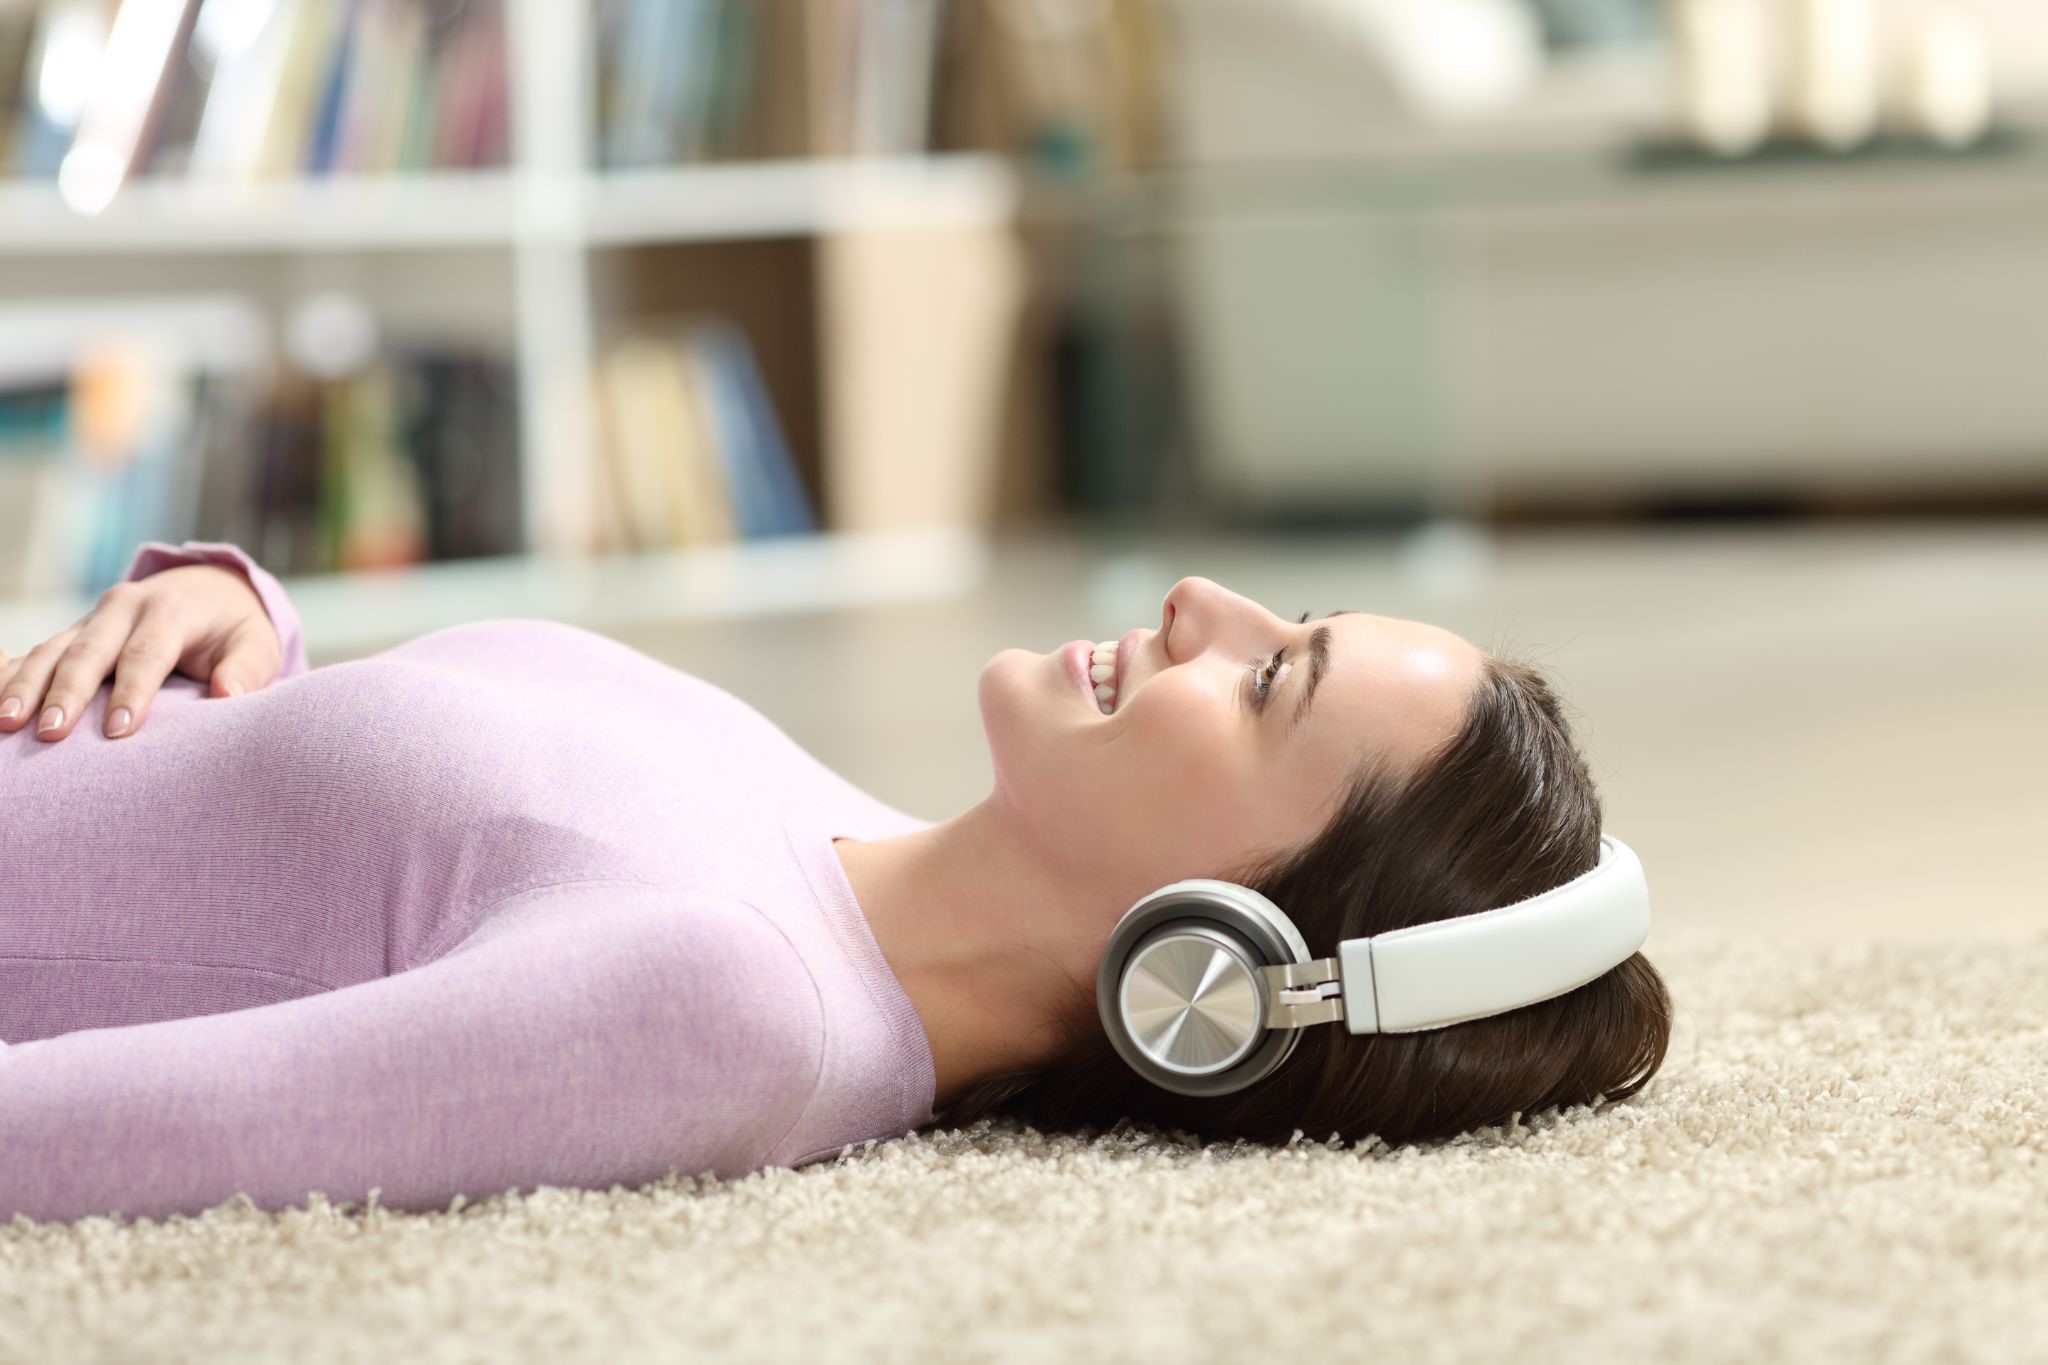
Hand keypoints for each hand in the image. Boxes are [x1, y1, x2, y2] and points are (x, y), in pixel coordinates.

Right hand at [0, 564, 282, 742]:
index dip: (132, 692)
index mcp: (170, 609)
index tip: (118, 732)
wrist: (208, 589)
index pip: (146, 653)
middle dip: (66, 692)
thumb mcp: (256, 643)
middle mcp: (124, 607)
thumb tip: (229, 695)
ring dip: (27, 685)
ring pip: (52, 649)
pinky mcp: (75, 632)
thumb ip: (247, 668)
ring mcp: (93, 618)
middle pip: (89, 650)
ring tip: (7, 723)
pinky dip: (13, 674)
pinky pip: (37, 651)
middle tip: (49, 734)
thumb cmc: (234, 628)